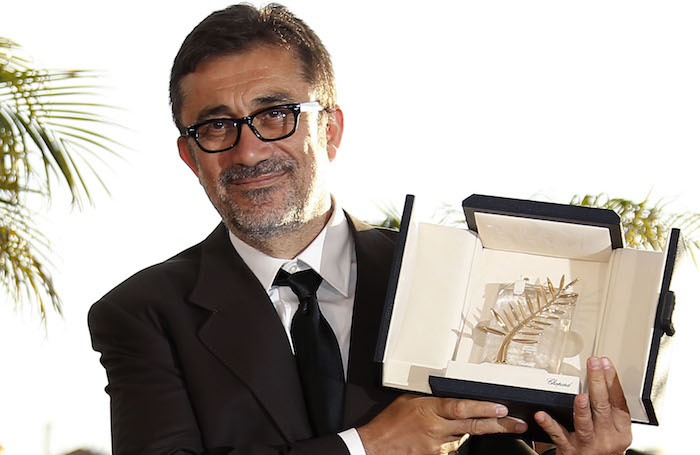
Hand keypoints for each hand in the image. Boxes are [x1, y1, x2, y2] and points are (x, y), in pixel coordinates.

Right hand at [357, 394, 526, 454]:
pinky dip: (452, 441)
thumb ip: (431, 399)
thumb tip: (446, 394)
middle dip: (499, 425)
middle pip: (474, 426)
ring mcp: (437, 446)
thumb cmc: (390, 422)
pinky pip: (451, 448)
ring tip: (481, 426)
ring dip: (472, 432)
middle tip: (518, 424)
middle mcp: (436, 428)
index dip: (484, 408)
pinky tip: (444, 438)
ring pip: (463, 437)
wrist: (376, 446)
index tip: (501, 407)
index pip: (463, 408)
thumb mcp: (409, 400)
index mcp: (430, 409)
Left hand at [535, 356, 631, 454]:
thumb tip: (602, 376)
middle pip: (602, 407)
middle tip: (593, 365)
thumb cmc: (604, 447)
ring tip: (580, 397)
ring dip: (581, 410)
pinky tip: (541, 415)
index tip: (605, 363)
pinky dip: (549, 424)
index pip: (619, 402)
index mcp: (620, 430)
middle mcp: (606, 437)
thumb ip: (609, 410)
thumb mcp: (614, 430)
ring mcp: (587, 443)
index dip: (613, 381)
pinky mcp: (569, 449)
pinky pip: (558, 434)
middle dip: (598, 383)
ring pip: (584, 424)